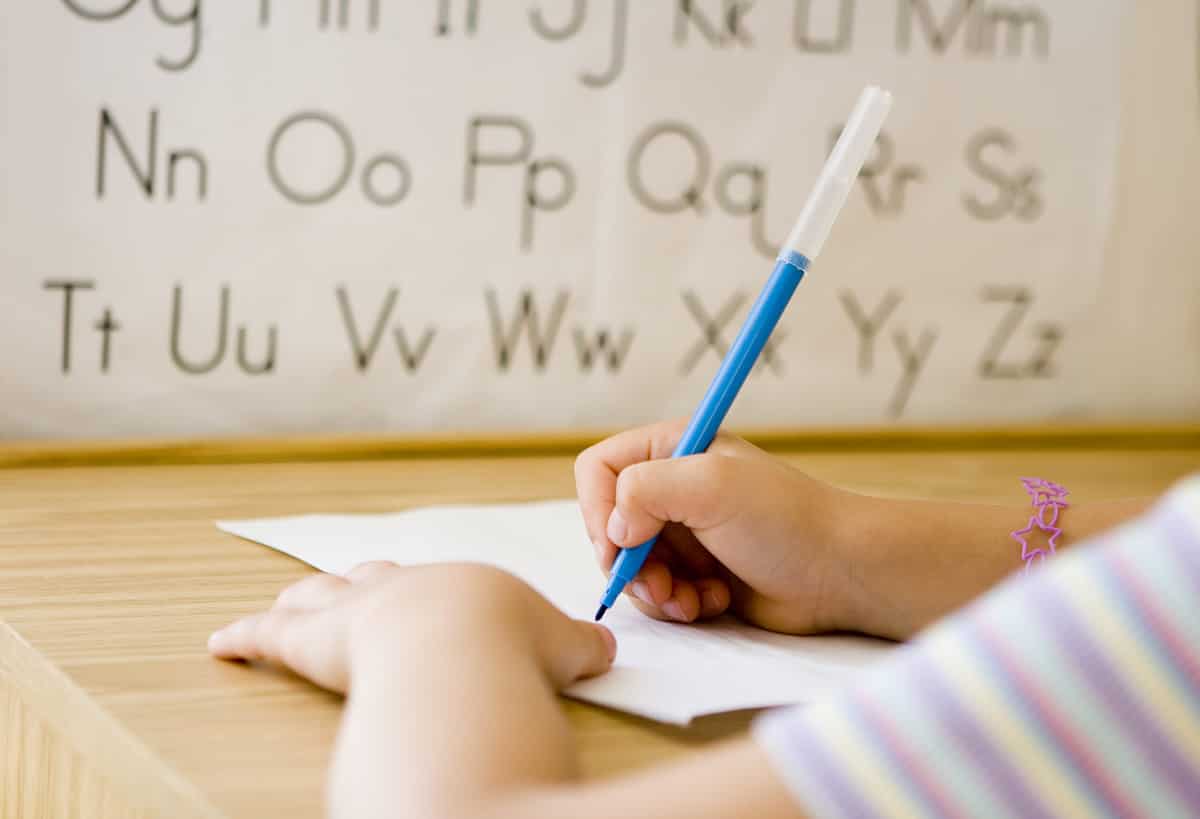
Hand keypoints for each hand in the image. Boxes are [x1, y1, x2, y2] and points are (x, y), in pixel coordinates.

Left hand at [208, 561, 615, 693]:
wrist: (463, 643)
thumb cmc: (511, 642)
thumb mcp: (563, 644)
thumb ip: (581, 645)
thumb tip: (607, 647)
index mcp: (457, 588)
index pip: (434, 587)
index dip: (422, 593)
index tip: (420, 597)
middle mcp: (399, 589)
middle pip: (368, 580)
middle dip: (358, 585)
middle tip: (346, 591)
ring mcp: (352, 611)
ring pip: (316, 598)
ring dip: (301, 602)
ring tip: (288, 604)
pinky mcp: (309, 641)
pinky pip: (266, 638)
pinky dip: (241, 639)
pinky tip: (220, 642)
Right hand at [575, 420, 870, 634]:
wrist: (841, 573)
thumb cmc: (786, 520)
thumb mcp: (711, 485)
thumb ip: (644, 490)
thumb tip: (613, 530)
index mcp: (671, 450)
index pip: (597, 470)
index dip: (597, 509)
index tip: (621, 545)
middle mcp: (672, 488)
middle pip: (608, 526)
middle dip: (629, 564)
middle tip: (660, 585)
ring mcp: (684, 533)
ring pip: (630, 567)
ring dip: (655, 591)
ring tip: (693, 599)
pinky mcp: (696, 572)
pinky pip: (658, 594)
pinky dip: (679, 604)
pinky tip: (713, 601)